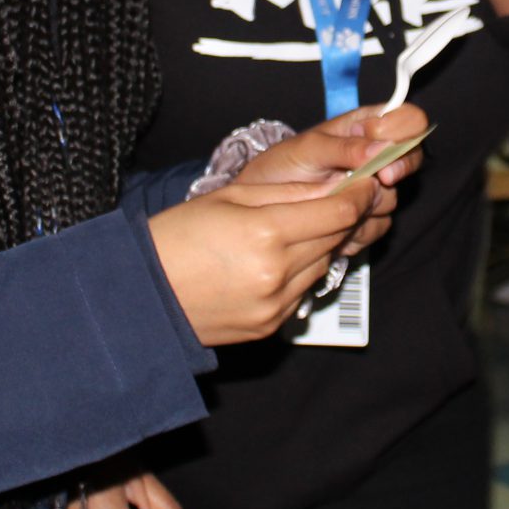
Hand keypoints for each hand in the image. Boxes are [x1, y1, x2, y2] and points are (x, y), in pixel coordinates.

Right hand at [148, 176, 380, 344]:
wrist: (142, 294)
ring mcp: (276, 303)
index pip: (339, 213)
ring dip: (319, 246)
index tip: (365, 183)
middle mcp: (278, 272)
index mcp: (267, 232)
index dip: (360, 195)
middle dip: (343, 217)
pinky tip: (273, 262)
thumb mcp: (231, 197)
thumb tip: (335, 186)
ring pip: (322, 266)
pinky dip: (299, 273)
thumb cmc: (178, 236)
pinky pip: (302, 292)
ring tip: (291, 231)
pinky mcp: (270, 325)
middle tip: (339, 200)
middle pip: (336, 238)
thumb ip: (288, 193)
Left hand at [236, 105, 426, 256]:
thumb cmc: (279, 168)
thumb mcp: (306, 149)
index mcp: (364, 127)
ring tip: (334, 204)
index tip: (385, 149)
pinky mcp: (363, 219)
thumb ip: (344, 146)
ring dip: (369, 205)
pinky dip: (357, 230)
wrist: (258, 208)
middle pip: (412, 159)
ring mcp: (371, 190)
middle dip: (397, 171)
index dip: (405, 131)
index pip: (408, 119)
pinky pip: (377, 227)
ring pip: (393, 198)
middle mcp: (374, 157)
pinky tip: (333, 226)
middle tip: (378, 180)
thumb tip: (383, 147)